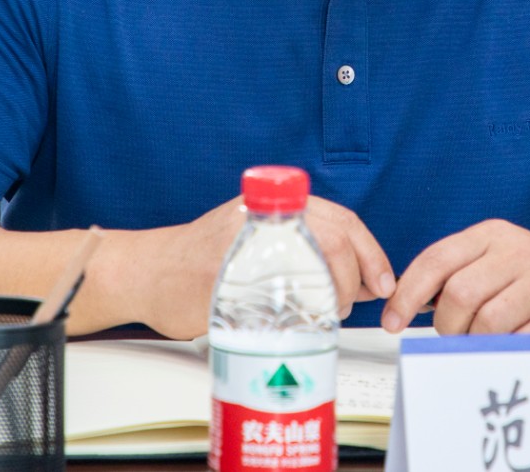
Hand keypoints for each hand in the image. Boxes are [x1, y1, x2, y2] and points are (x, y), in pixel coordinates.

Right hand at [124, 195, 396, 339]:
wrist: (147, 272)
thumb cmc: (203, 263)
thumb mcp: (259, 239)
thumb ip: (308, 250)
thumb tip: (368, 279)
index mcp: (276, 205)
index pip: (342, 220)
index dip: (371, 254)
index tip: (382, 283)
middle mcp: (264, 217)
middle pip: (335, 238)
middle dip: (354, 279)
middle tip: (347, 304)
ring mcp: (247, 245)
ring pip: (315, 266)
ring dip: (331, 296)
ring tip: (322, 313)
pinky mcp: (230, 275)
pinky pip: (281, 296)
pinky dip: (300, 315)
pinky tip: (297, 323)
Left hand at [381, 219, 529, 334]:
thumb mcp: (493, 258)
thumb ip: (453, 271)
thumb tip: (401, 305)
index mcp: (493, 234)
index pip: (436, 260)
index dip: (408, 294)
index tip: (393, 321)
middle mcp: (519, 252)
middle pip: (459, 295)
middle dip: (446, 325)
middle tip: (452, 333)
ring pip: (486, 323)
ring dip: (473, 342)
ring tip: (479, 340)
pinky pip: (516, 343)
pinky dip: (500, 352)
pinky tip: (504, 346)